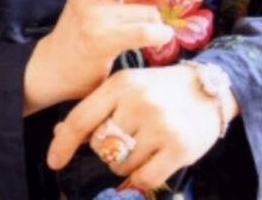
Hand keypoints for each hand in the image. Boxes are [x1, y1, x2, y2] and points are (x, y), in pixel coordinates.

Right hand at [23, 0, 203, 114]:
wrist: (53, 67)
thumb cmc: (85, 31)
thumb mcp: (107, 2)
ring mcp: (95, 12)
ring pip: (150, 9)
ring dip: (160, 22)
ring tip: (152, 33)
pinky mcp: (100, 38)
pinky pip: (146, 31)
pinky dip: (160, 35)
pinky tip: (158, 39)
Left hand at [46, 63, 233, 191]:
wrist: (207, 89)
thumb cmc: (158, 89)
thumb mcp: (126, 87)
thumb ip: (96, 108)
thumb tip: (58, 134)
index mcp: (121, 83)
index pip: (82, 118)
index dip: (63, 142)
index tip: (54, 161)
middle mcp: (139, 102)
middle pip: (100, 145)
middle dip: (105, 149)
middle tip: (123, 139)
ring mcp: (160, 125)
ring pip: (121, 164)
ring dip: (124, 164)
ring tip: (141, 146)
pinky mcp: (179, 147)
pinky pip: (144, 178)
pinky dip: (141, 176)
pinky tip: (151, 160)